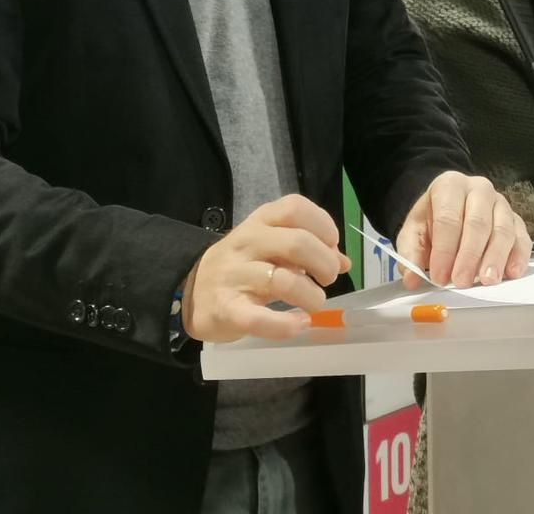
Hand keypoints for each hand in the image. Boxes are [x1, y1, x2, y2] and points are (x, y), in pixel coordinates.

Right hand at [181, 195, 351, 342]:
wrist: (190, 292)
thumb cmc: (240, 266)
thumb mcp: (269, 247)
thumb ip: (306, 249)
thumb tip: (343, 261)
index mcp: (259, 222)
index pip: (295, 208)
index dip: (323, 225)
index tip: (331, 246)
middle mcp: (247, 243)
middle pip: (297, 243)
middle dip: (324, 263)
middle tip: (328, 279)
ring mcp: (236, 276)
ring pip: (283, 281)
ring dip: (311, 296)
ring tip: (314, 304)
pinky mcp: (229, 309)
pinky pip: (261, 318)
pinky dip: (287, 325)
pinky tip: (299, 324)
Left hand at [396, 171, 530, 289]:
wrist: (449, 208)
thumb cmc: (433, 220)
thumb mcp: (413, 233)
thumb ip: (410, 255)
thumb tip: (410, 279)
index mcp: (449, 186)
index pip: (448, 218)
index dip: (444, 250)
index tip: (439, 276)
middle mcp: (479, 189)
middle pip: (477, 223)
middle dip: (469, 256)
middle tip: (462, 282)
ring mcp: (501, 203)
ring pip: (503, 230)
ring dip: (495, 258)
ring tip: (487, 280)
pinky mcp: (517, 220)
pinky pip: (522, 238)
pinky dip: (519, 257)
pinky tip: (511, 273)